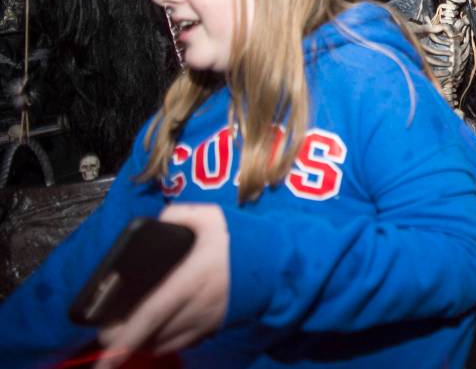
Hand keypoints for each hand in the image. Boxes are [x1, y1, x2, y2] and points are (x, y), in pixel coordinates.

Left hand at [96, 204, 228, 368]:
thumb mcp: (211, 216)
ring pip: (165, 343)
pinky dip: (166, 341)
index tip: (104, 352)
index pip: (150, 315)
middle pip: (151, 336)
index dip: (125, 336)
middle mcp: (195, 308)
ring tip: (130, 332)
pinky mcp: (215, 327)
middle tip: (107, 333)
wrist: (279, 263)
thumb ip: (180, 215)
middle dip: (124, 341)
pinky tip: (160, 332)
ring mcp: (206, 322)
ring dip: (144, 342)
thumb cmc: (241, 240)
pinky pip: (183, 343)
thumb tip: (157, 221)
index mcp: (189, 281)